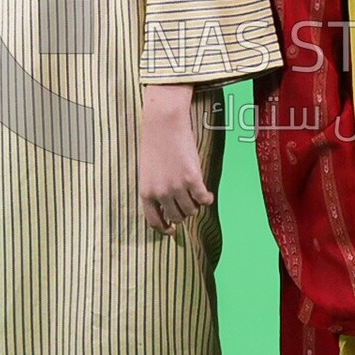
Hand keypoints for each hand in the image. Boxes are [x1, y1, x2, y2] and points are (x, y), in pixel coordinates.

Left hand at [138, 84, 213, 233]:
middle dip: (183, 214)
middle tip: (187, 204)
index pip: (154, 222)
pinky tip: (208, 195)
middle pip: (176, 217)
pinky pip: (203, 199)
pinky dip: (207, 200)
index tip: (171, 231)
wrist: (163, 124)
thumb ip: (155, 191)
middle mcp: (160, 193)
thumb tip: (168, 208)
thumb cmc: (155, 145)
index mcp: (146, 193)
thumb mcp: (148, 173)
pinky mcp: (192, 179)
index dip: (164, 229)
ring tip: (197, 196)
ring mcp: (177, 187)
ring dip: (195, 205)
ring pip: (191, 210)